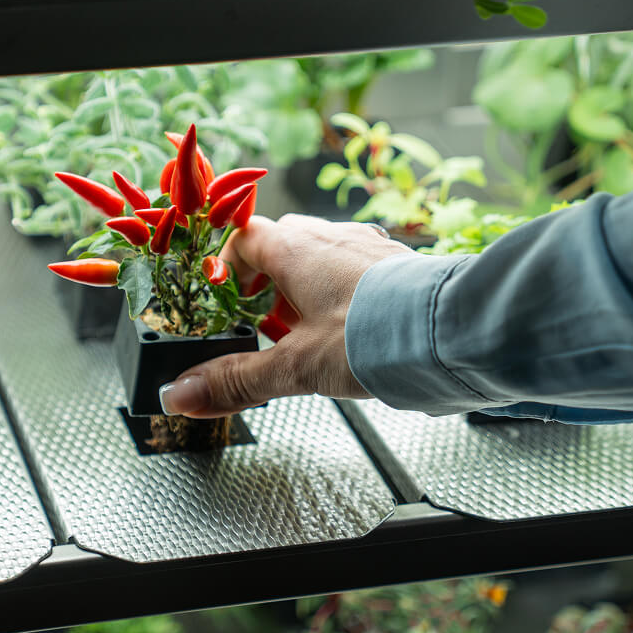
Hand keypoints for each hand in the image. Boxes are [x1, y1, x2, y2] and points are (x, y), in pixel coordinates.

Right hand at [158, 214, 415, 417]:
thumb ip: (237, 380)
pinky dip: (343, 296)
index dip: (226, 267)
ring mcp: (368, 247)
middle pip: (282, 247)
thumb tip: (181, 395)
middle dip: (266, 286)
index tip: (220, 299)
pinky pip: (358, 270)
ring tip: (304, 335)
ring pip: (322, 258)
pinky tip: (350, 331)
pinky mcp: (399, 265)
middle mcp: (331, 237)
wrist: (451, 334)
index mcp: (295, 248)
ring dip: (306, 292)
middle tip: (260, 326)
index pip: (243, 237)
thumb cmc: (376, 336)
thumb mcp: (295, 367)